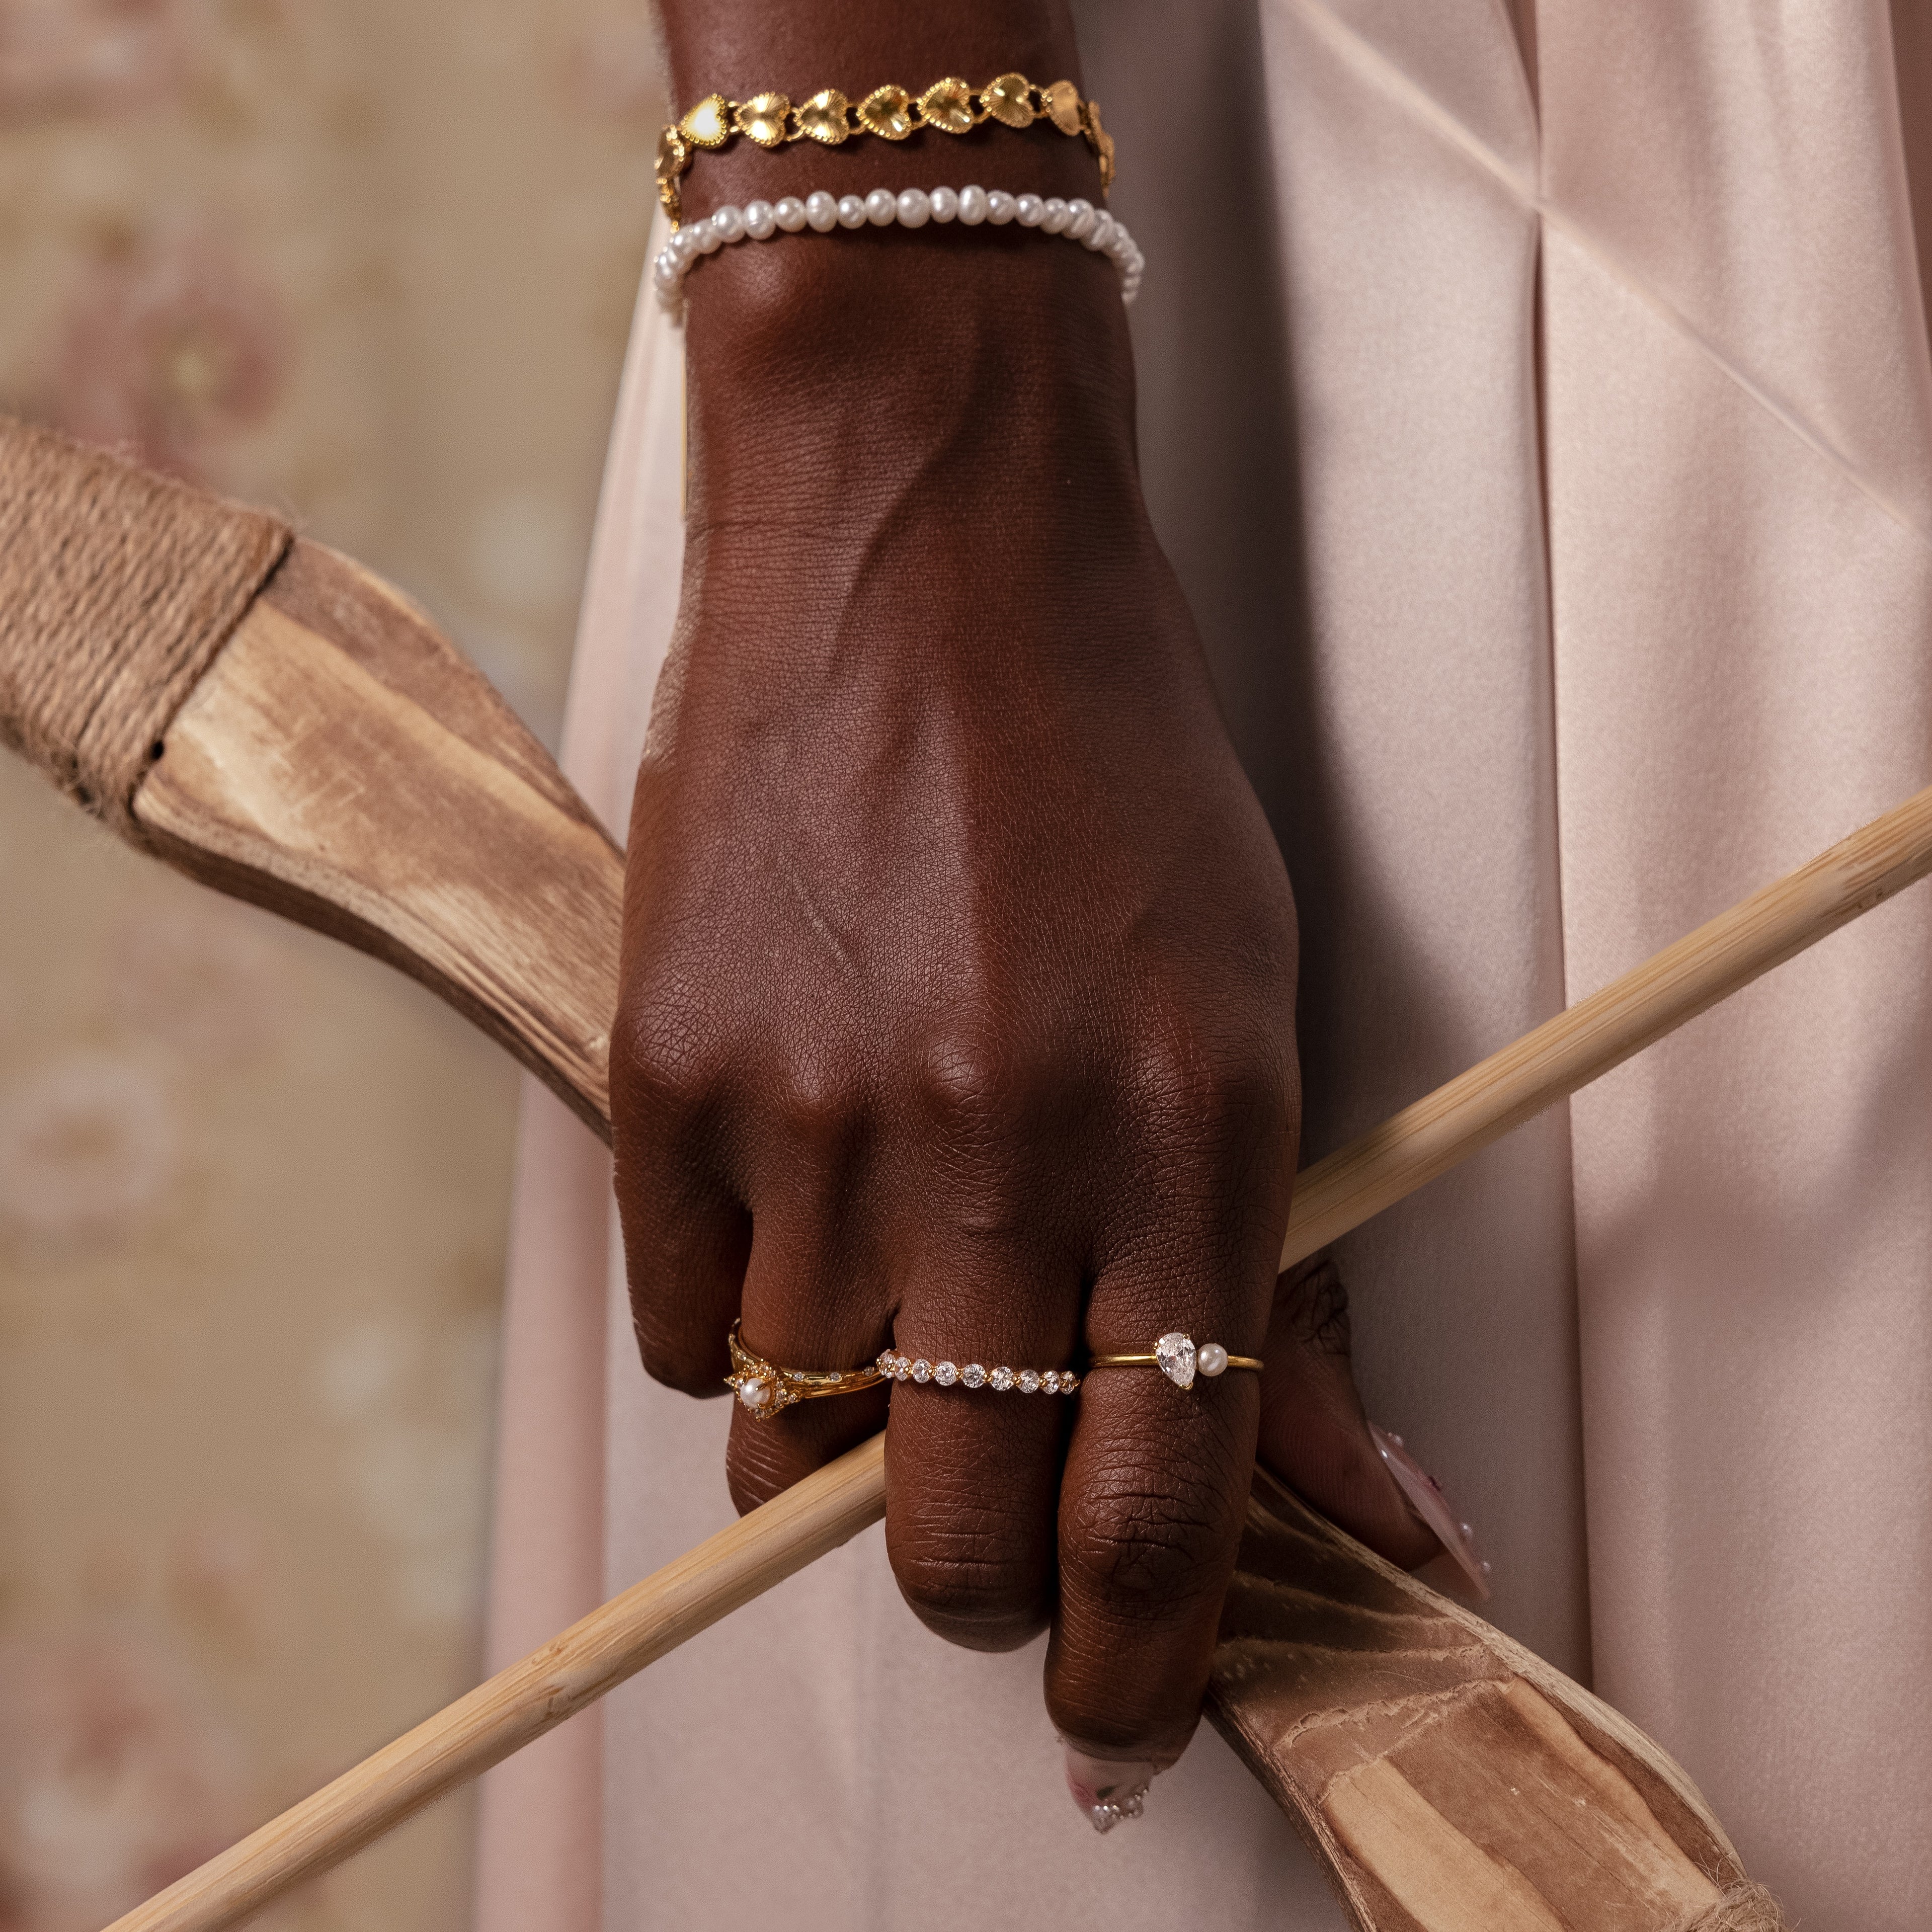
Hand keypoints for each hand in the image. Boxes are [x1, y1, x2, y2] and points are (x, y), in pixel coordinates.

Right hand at [614, 0, 1439, 1794]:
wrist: (918, 552)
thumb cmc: (1109, 770)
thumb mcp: (1256, 1006)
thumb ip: (1285, 1281)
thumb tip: (1362, 1503)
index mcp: (1186, 1132)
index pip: (1163, 1500)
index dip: (1140, 1654)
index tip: (1119, 1708)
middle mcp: (1000, 1145)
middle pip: (948, 1533)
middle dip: (972, 1582)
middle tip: (982, 1535)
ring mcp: (814, 1112)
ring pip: (797, 1446)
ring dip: (851, 1431)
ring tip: (887, 1299)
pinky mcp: (666, 1071)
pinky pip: (684, 1328)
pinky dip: (741, 1319)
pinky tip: (792, 1206)